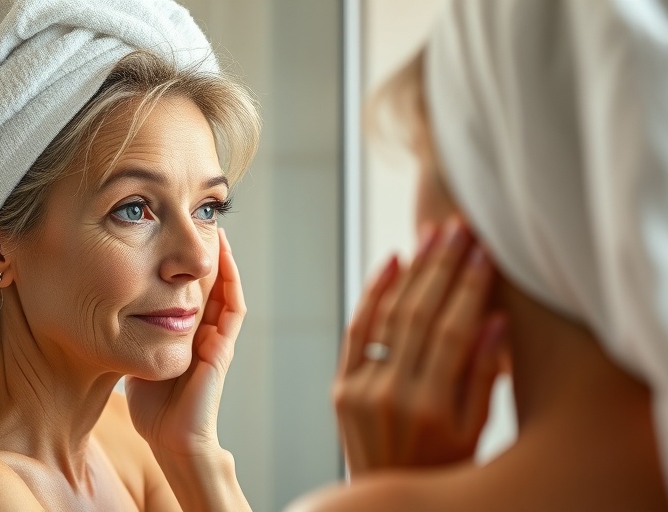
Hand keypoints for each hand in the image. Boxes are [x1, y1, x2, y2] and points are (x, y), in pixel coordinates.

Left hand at [125, 227, 244, 457]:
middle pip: (210, 282)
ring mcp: (218, 338)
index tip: (173, 233)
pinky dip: (231, 280)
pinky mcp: (223, 347)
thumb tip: (99, 313)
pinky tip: (224, 257)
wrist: (171, 438)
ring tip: (215, 228)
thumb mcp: (134, 358)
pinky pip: (233, 307)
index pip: (189, 288)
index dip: (185, 261)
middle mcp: (205, 331)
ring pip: (226, 288)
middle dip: (204, 252)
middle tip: (197, 219)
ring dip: (223, 258)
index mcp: (186, 333)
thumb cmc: (152, 407)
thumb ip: (127, 336)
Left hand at [333, 217, 506, 476]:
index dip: (471, 287)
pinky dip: (372, 294)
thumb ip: (483, 378)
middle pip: (420, 314)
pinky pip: (357, 330)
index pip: (454, 331)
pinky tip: (391, 261)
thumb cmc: (443, 468)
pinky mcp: (340, 386)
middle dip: (443, 266)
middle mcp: (392, 394)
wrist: (383, 498)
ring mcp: (360, 388)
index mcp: (433, 408)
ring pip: (388, 316)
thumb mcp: (475, 433)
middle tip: (460, 228)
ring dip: (412, 271)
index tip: (486, 251)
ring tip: (433, 236)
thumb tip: (494, 319)